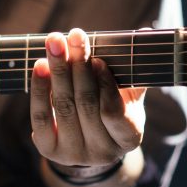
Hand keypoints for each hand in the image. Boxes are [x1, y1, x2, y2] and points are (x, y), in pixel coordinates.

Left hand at [30, 28, 145, 172]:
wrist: (87, 142)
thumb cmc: (112, 110)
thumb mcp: (128, 95)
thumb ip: (134, 69)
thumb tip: (146, 32)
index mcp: (128, 138)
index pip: (114, 112)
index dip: (105, 86)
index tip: (98, 60)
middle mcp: (102, 152)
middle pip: (86, 104)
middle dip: (79, 66)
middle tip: (74, 36)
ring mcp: (74, 153)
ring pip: (63, 107)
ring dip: (58, 70)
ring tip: (55, 42)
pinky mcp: (49, 150)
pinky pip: (41, 116)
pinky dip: (40, 89)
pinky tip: (41, 65)